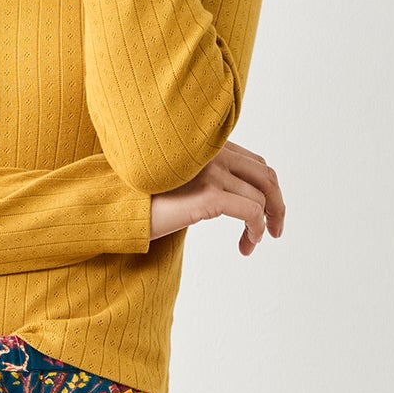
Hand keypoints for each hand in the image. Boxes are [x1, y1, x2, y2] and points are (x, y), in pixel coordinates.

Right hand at [147, 142, 284, 254]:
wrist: (116, 206)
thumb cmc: (141, 198)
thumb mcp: (179, 183)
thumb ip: (204, 180)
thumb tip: (228, 199)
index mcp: (209, 147)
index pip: (255, 163)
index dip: (268, 189)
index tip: (266, 214)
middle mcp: (214, 153)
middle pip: (266, 177)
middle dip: (277, 206)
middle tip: (274, 230)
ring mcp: (212, 172)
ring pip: (262, 197)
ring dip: (263, 225)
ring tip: (250, 244)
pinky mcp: (208, 195)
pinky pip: (251, 212)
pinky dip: (256, 229)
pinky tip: (247, 244)